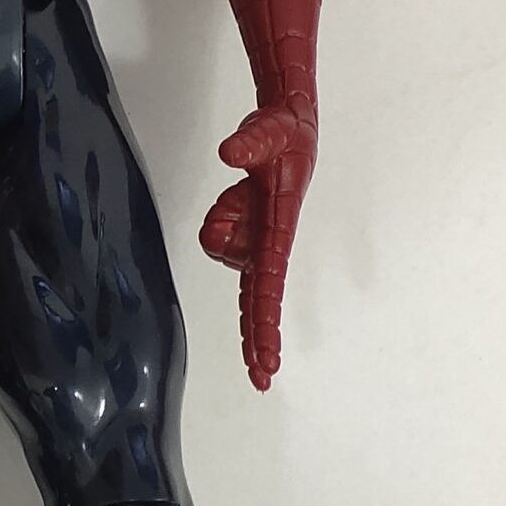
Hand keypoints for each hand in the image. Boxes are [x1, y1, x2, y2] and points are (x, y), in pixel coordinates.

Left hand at [198, 101, 316, 390]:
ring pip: (218, 244)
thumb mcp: (267, 130)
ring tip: (246, 187)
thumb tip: (229, 152)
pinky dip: (224, 214)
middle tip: (260, 375)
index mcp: (281, 228)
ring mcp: (254, 238)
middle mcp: (268, 240)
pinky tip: (241, 194)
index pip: (270, 284)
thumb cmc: (285, 134)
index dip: (266, 322)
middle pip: (254, 297)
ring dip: (227, 216)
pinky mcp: (244, 232)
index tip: (268, 359)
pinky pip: (217, 233)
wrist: (289, 130)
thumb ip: (249, 142)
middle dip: (257, 335)